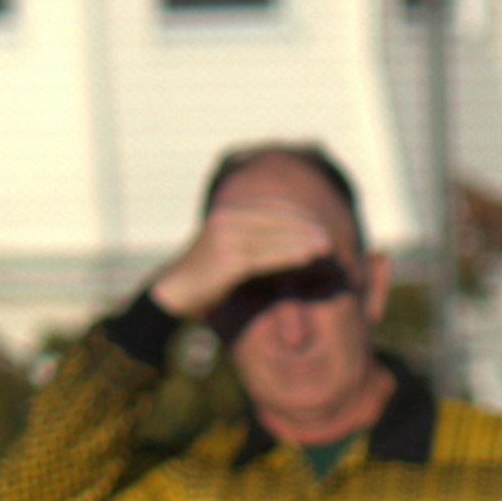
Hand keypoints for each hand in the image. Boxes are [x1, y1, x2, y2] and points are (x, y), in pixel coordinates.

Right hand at [148, 199, 344, 321]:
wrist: (173, 294)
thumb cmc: (204, 278)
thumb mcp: (227, 252)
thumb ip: (250, 242)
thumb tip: (283, 244)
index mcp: (227, 213)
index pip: (270, 206)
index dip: (297, 214)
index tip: (318, 223)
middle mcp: (227, 219)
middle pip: (276, 218)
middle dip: (305, 226)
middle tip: (329, 237)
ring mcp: (227, 238)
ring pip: (275, 235)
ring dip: (304, 240)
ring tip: (327, 247)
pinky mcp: (228, 260)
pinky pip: (267, 255)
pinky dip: (290, 255)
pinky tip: (309, 258)